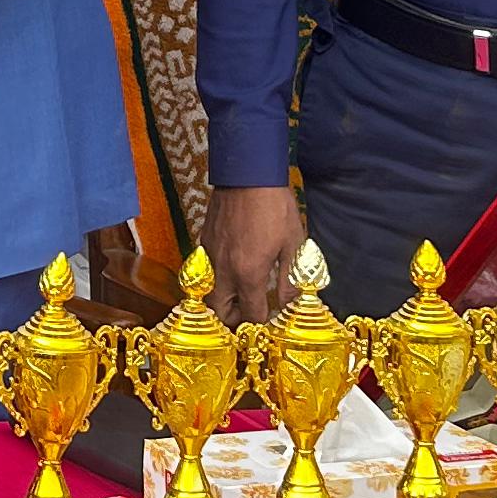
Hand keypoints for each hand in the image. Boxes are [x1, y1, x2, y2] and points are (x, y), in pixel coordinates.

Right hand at [208, 182, 307, 322]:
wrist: (247, 173)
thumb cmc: (273, 205)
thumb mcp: (292, 243)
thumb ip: (290, 278)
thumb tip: (293, 302)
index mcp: (248, 274)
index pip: (251, 315)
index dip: (262, 324)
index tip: (270, 323)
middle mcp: (224, 270)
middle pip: (219, 313)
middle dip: (233, 321)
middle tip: (250, 317)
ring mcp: (210, 256)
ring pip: (207, 295)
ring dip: (221, 303)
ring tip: (240, 299)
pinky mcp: (204, 243)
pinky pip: (204, 273)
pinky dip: (215, 282)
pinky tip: (231, 273)